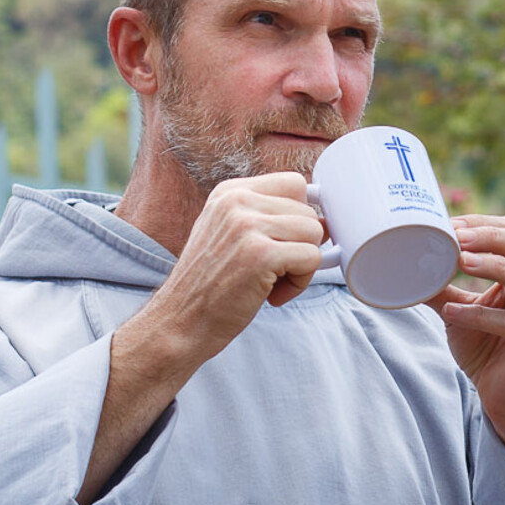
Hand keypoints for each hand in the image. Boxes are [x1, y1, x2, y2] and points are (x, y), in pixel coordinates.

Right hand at [117, 172, 328, 386]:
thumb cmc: (208, 285)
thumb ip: (267, 219)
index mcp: (229, 191)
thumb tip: (324, 222)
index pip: (294, 183)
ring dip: (301, 265)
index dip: (299, 215)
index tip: (283, 242)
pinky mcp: (260, 254)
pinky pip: (312, 258)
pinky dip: (300, 283)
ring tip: (270, 283)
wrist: (180, 321)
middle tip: (270, 272)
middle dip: (299, 246)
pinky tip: (271, 295)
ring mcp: (247, 225)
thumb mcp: (228, 234)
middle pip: (308, 211)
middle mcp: (237, 201)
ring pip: (314, 233)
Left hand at [427, 214, 504, 456]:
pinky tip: (453, 313)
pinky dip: (483, 316)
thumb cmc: (486, 352)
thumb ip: (440, 287)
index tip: (452, 223)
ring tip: (460, 261)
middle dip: (494, 239)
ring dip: (495, 267)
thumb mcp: (459, 311)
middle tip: (458, 238)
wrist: (503, 403)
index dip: (487, 225)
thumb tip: (404, 263)